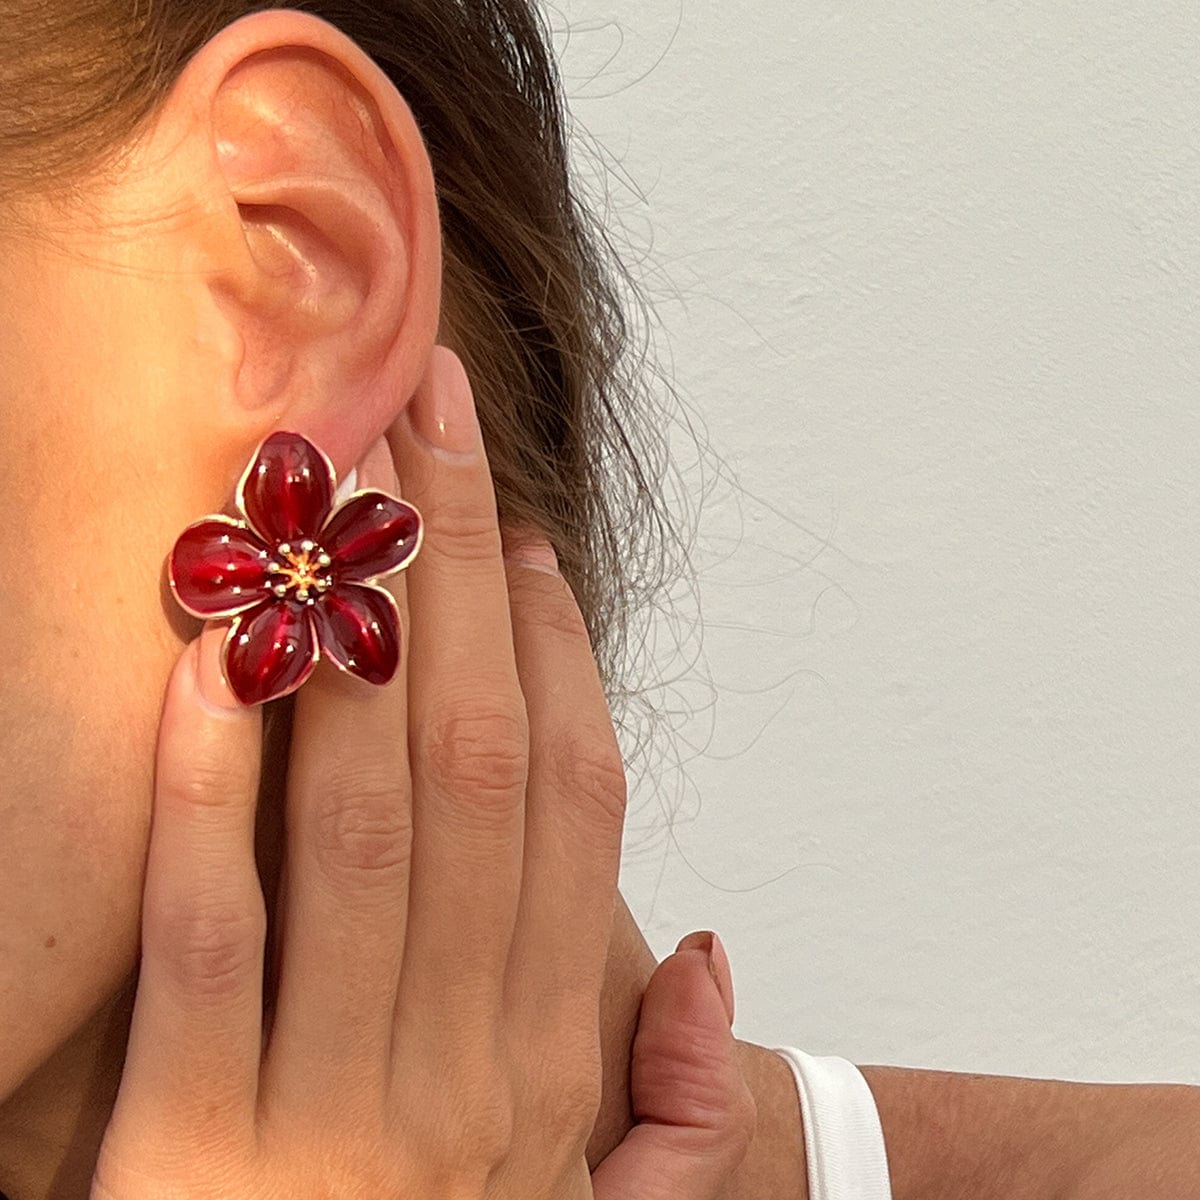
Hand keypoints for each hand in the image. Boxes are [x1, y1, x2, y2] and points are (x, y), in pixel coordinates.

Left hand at [92, 346, 750, 1197]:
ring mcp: (335, 1115)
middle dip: (461, 577)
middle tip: (438, 421)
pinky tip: (208, 663)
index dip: (556, 660)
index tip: (522, 543)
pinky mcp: (193, 1160)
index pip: (571, 810)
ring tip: (346, 494)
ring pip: (364, 827)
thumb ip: (663, 1099)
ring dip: (359, 646)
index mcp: (546, 1063)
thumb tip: (703, 949)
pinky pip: (213, 939)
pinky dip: (210, 793)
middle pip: (478, 769)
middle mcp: (464, 1068)